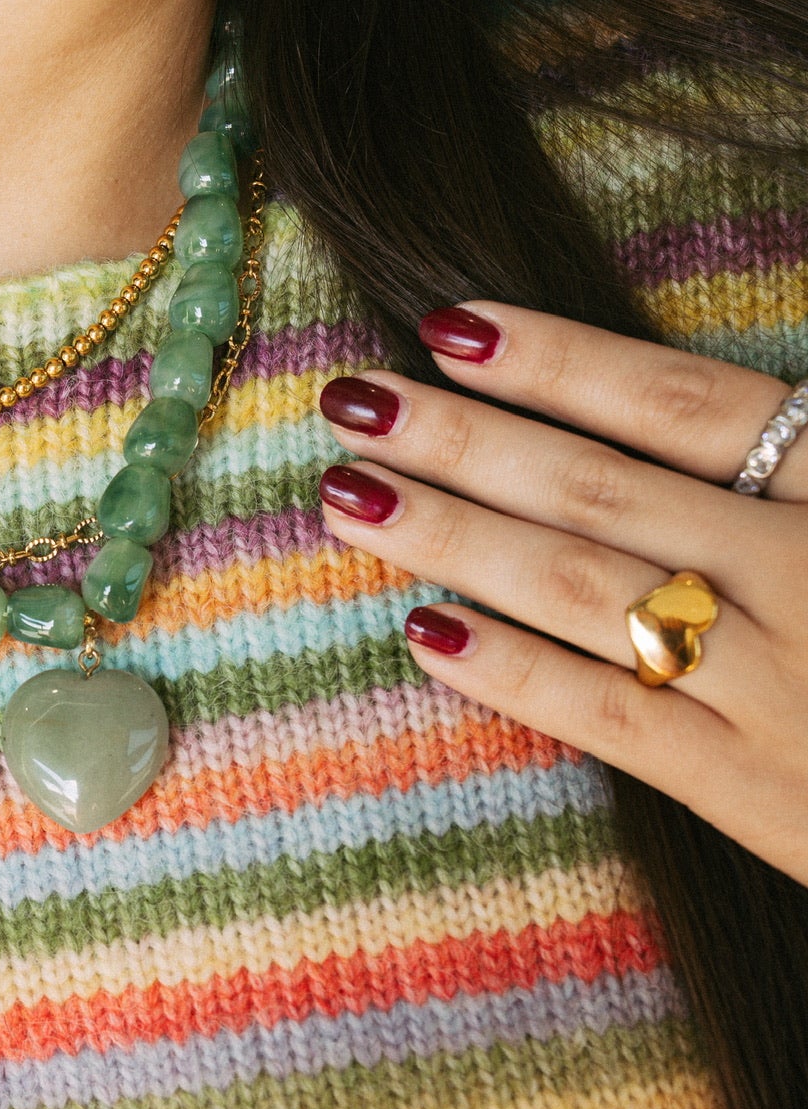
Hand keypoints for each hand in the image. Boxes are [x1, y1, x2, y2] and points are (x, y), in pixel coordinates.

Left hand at [315, 304, 807, 882]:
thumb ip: (802, 454)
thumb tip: (727, 414)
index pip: (680, 403)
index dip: (557, 357)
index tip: (448, 321)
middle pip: (599, 486)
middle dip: (462, 438)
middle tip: (348, 397)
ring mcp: (775, 682)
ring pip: (582, 589)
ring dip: (452, 534)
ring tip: (346, 495)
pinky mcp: (749, 788)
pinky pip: (607, 717)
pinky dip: (511, 670)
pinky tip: (423, 629)